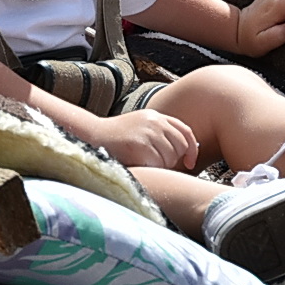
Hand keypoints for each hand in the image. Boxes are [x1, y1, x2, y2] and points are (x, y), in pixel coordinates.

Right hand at [83, 111, 199, 170]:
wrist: (92, 136)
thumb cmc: (115, 137)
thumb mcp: (140, 126)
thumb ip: (160, 133)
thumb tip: (185, 151)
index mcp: (156, 116)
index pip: (185, 132)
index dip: (192, 150)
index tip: (190, 163)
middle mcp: (155, 122)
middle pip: (181, 147)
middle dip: (172, 160)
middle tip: (154, 162)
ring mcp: (149, 133)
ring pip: (170, 158)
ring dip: (160, 165)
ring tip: (142, 161)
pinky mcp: (141, 145)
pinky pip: (158, 164)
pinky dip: (150, 168)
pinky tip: (137, 163)